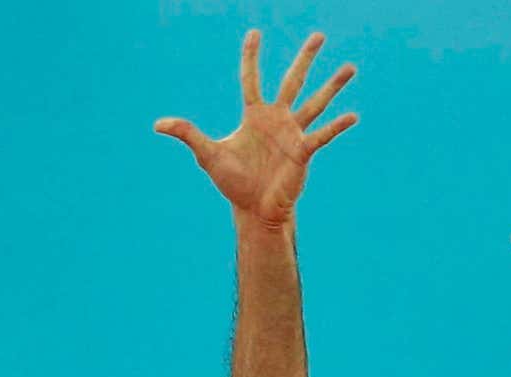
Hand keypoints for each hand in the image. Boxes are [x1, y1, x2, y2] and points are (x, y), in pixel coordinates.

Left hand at [155, 31, 356, 227]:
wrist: (254, 209)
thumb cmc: (234, 182)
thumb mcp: (208, 155)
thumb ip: (188, 135)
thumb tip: (157, 124)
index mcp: (254, 115)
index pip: (252, 78)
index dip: (251, 56)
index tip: (255, 33)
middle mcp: (277, 119)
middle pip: (293, 81)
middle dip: (306, 58)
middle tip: (319, 35)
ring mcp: (293, 133)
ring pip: (315, 103)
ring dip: (333, 86)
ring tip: (350, 67)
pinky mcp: (304, 152)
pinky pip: (322, 135)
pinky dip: (337, 126)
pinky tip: (353, 115)